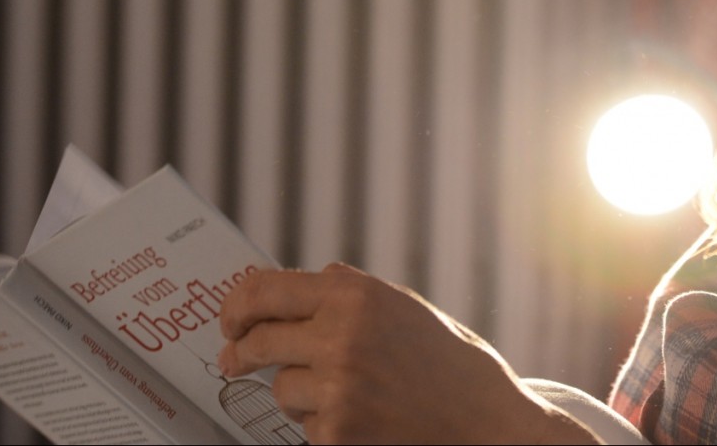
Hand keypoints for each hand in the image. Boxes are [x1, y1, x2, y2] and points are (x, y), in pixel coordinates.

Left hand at [218, 263, 598, 444]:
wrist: (488, 420)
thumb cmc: (450, 363)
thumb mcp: (404, 308)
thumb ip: (350, 293)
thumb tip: (297, 284)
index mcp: (356, 294)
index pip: (265, 290)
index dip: (235, 306)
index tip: (228, 320)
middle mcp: (341, 335)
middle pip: (259, 340)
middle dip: (239, 353)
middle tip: (233, 358)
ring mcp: (337, 387)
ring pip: (281, 388)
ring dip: (301, 392)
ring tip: (350, 391)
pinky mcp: (338, 431)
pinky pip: (306, 424)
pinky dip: (326, 423)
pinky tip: (366, 416)